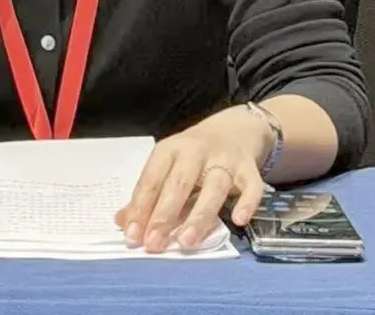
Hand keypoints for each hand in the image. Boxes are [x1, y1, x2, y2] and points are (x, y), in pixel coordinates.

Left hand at [115, 105, 271, 251]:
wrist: (233, 129)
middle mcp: (196, 151)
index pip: (152, 178)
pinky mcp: (249, 169)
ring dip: (199, 214)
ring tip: (187, 241)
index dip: (141, 207)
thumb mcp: (167, 166)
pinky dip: (247, 202)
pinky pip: (251, 186)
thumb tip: (123, 222)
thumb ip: (148, 194)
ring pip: (214, 186)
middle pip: (179, 182)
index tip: (132, 236)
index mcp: (170, 150)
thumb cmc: (193, 155)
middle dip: (165, 214)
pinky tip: (238, 220)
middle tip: (154, 244)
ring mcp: (224, 159)